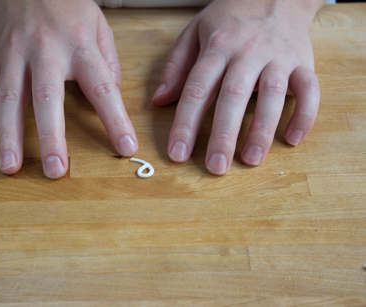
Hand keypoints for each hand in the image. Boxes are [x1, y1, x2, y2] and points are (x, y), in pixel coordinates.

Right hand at [0, 0, 137, 178]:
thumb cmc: (67, 4)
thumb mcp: (99, 24)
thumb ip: (108, 62)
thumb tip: (111, 94)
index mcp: (79, 46)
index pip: (102, 88)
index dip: (115, 120)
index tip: (126, 147)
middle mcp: (44, 51)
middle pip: (47, 98)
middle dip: (51, 136)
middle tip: (55, 170)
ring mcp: (12, 54)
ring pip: (7, 98)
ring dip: (8, 135)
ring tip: (10, 166)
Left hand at [152, 0, 323, 174]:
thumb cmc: (231, 18)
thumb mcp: (195, 31)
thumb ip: (176, 66)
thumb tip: (159, 101)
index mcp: (217, 46)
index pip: (197, 88)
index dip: (186, 123)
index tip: (177, 154)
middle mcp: (248, 52)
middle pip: (233, 95)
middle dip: (223, 133)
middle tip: (215, 166)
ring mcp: (279, 57)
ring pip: (272, 95)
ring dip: (262, 129)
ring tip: (250, 159)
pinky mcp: (304, 63)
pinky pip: (310, 90)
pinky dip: (305, 115)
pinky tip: (292, 139)